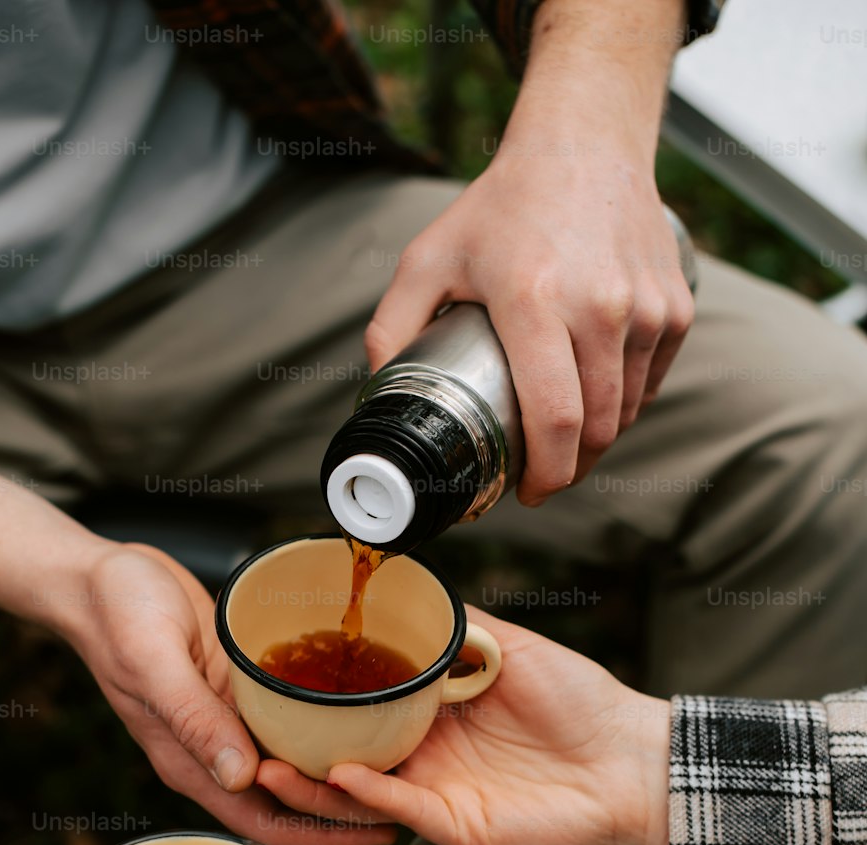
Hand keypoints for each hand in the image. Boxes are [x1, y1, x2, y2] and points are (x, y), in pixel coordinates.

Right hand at [53, 542, 395, 844]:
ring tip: (396, 764)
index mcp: (192, 762)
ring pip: (291, 763)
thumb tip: (240, 777)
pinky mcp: (236, 692)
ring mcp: (227, 723)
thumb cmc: (116, 615)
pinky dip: (321, 726)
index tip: (378, 832)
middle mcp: (214, 752)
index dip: (323, 835)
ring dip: (337, 771)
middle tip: (405, 801)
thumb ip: (195, 720)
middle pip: (288, 802)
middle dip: (344, 811)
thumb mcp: (155, 662)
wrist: (97, 578)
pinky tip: (359, 714)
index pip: (267, 822)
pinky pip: (285, 720)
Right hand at [258, 608, 670, 844]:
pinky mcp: (453, 822)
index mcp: (432, 709)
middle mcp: (424, 750)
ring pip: (357, 788)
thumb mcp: (513, 646)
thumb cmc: (583, 703)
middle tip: (250, 730)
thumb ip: (459, 625)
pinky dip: (367, 792)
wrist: (630, 760)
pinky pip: (399, 806)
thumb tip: (410, 586)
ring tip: (269, 764)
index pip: (360, 704)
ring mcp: (435, 789)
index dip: (318, 696)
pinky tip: (339, 773)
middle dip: (294, 747)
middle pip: (343, 751)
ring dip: (312, 780)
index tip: (274, 678)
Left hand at [366, 7, 692, 503]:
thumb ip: (392, 328)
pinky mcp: (676, 308)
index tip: (525, 493)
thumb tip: (376, 396)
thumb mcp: (428, 258)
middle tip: (538, 475)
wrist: (586, 143)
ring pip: (626, 413)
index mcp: (535, 302)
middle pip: (596, 430)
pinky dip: (624, 405)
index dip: (546, 474)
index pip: (557, 419)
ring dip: (596, 441)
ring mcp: (646, 308)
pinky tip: (595, 398)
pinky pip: (649, 384)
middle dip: (568, 469)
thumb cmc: (502, 206)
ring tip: (562, 438)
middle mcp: (600, 306)